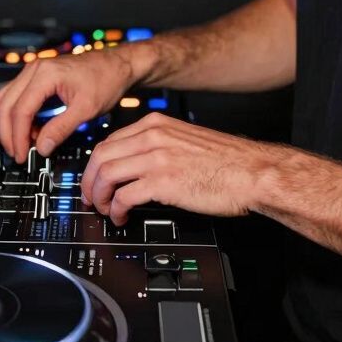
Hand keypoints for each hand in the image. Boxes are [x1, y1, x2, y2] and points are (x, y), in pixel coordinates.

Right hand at [0, 47, 139, 162]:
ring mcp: (34, 70)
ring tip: (25, 143)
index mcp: (45, 74)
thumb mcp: (86, 109)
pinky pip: (16, 95)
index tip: (22, 155)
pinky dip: (18, 114)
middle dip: (8, 132)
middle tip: (18, 154)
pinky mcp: (37, 75)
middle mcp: (35, 68)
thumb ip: (61, 129)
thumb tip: (41, 148)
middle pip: (5, 104)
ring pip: (5, 98)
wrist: (118, 63)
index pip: (20, 110)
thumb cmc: (107, 79)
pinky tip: (31, 129)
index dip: (18, 137)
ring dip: (10, 123)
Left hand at [80, 112, 273, 225]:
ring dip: (99, 196)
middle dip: (89, 181)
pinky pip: (124, 195)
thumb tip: (138, 163)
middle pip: (101, 156)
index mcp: (157, 124)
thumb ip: (160, 145)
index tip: (94, 178)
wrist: (252, 172)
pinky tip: (121, 216)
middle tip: (90, 198)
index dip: (96, 164)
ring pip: (107, 174)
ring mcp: (157, 157)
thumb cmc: (227, 162)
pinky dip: (116, 209)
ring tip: (104, 210)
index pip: (110, 140)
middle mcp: (153, 136)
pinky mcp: (163, 181)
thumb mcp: (186, 140)